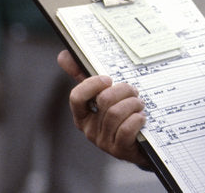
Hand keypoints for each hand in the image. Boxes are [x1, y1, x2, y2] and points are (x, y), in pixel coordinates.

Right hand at [57, 50, 148, 165]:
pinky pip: (127, 129)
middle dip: (124, 90)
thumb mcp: (102, 93)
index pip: (77, 97)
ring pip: (116, 113)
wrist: (140, 142)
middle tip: (133, 91)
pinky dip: (137, 119)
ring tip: (139, 104)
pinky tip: (141, 118)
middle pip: (104, 100)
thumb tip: (64, 55)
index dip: (93, 84)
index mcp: (82, 114)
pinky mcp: (119, 150)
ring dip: (134, 104)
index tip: (108, 79)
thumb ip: (83, 75)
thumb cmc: (120, 112)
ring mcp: (103, 141)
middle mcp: (89, 129)